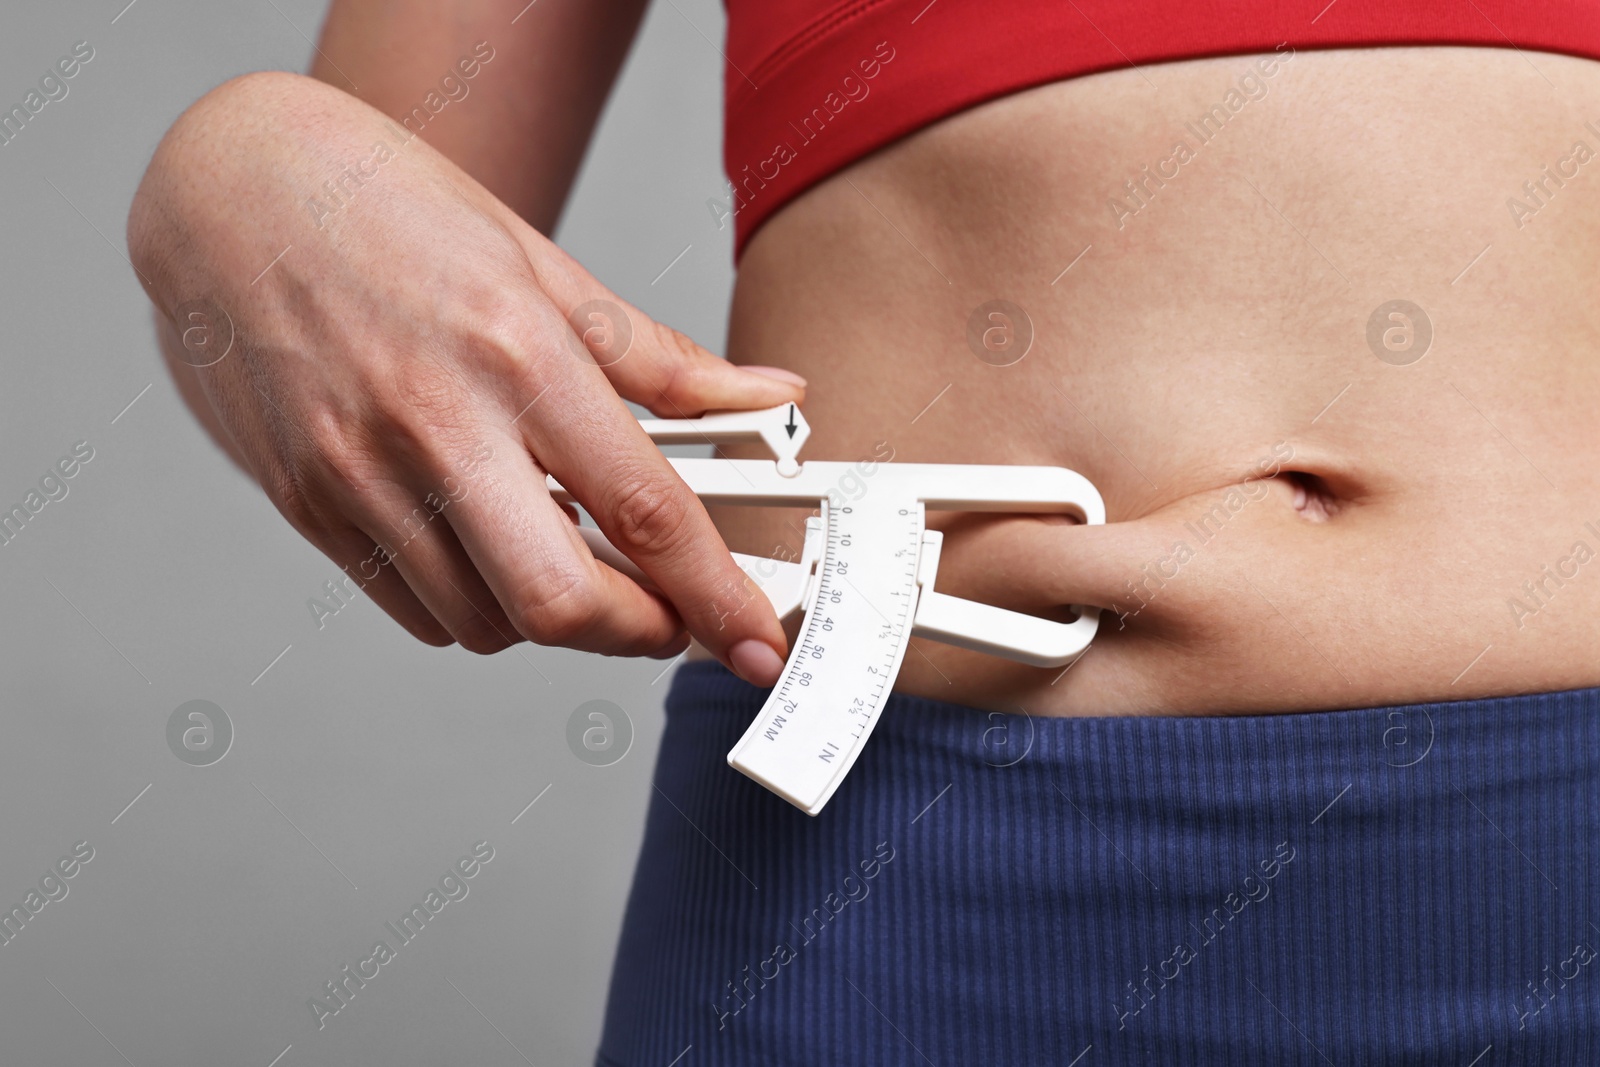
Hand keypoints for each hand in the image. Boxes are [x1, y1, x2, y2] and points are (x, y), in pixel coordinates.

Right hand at [128, 72, 801, 683]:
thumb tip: (772, 397)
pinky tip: (489, 547)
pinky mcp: (308, 502)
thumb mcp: (547, 268)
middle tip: (669, 616)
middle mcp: (437, 423)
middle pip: (560, 602)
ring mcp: (359, 471)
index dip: (715, 593)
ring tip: (571, 555)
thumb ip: (663, 361)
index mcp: (518, 353)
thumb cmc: (393, 213)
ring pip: (486, 622)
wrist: (233, 188)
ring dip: (552, 618)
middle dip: (638, 635)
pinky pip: (415, 608)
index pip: (643, 507)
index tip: (757, 640)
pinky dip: (474, 606)